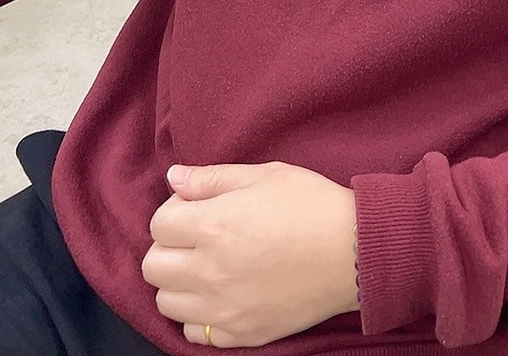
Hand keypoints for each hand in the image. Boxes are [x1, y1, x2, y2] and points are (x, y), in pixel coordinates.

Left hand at [142, 161, 358, 346]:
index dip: (174, 210)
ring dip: (178, 282)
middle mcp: (210, 271)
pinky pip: (194, 333)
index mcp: (213, 225)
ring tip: (207, 266)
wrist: (354, 252)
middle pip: (153, 266)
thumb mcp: (264, 174)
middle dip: (168, 247)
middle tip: (196, 237)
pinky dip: (199, 315)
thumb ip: (212, 178)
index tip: (195, 208)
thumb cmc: (312, 204)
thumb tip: (174, 177)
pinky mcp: (241, 333)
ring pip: (166, 302)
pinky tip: (222, 294)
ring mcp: (224, 308)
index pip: (158, 224)